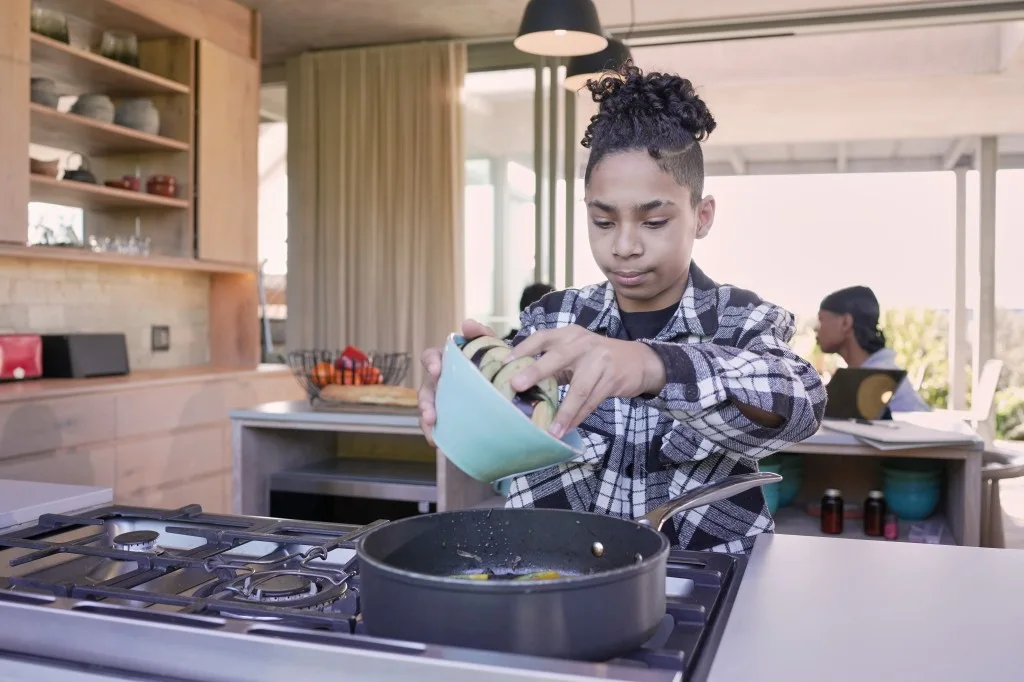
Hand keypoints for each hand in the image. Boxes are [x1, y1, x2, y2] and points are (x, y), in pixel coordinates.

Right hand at [418, 319, 496, 445]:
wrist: (508, 385)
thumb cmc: (493, 363)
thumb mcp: (491, 346)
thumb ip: (481, 333)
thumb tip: (467, 323)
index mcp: (446, 362)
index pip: (430, 357)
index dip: (431, 362)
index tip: (437, 370)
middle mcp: (440, 381)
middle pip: (425, 389)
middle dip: (425, 401)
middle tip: (431, 412)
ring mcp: (443, 400)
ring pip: (427, 409)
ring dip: (426, 419)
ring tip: (432, 430)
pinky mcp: (449, 417)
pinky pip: (437, 426)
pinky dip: (434, 434)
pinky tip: (437, 442)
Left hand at [506, 326, 666, 437]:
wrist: (639, 360)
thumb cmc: (597, 358)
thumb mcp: (575, 353)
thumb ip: (551, 364)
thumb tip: (519, 382)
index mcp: (569, 335)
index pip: (542, 338)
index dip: (522, 349)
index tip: (504, 363)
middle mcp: (583, 344)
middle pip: (558, 357)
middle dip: (536, 371)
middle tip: (516, 385)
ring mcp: (600, 361)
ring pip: (579, 389)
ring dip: (564, 412)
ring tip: (551, 430)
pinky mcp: (612, 379)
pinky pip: (592, 402)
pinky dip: (578, 417)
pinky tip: (566, 429)